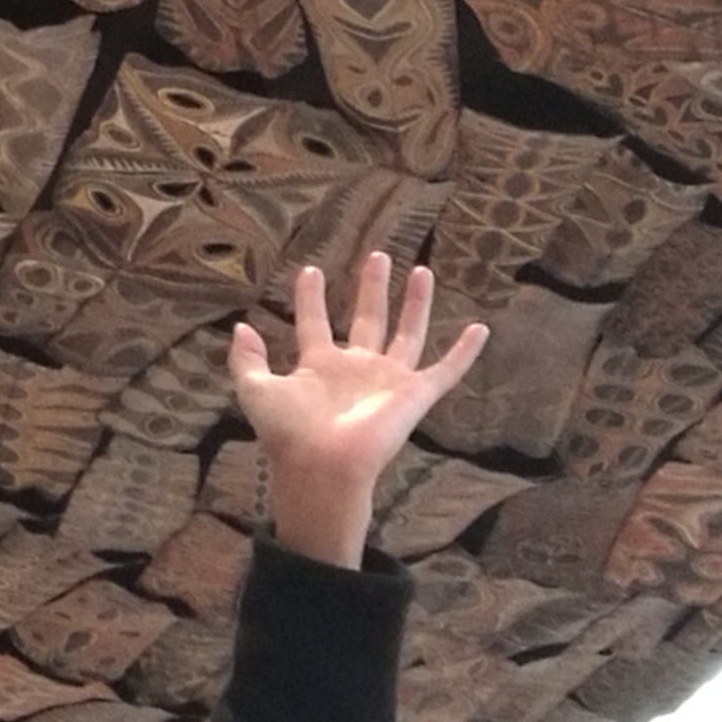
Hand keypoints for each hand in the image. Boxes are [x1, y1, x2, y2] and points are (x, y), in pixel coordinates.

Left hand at [230, 253, 490, 571]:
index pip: (315, 322)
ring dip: (416, 303)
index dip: (312, 298)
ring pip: (408, 334)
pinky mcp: (416, 395)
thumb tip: (240, 328)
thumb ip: (246, 360)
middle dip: (372, 288)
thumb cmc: (288, 432)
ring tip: (421, 270)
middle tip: (377, 256)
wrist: (322, 465)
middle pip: (369, 319)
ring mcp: (389, 381)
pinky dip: (465, 352)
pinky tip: (480, 328)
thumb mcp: (255, 389)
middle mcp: (357, 369)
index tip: (310, 271)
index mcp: (320, 366)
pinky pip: (446, 371)